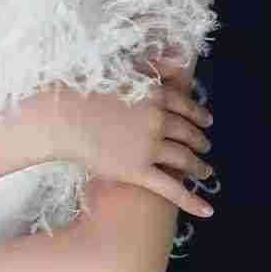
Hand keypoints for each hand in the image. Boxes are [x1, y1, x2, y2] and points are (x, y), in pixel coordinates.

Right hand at [59, 55, 215, 217]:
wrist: (63, 116)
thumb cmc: (84, 89)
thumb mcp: (124, 67)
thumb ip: (155, 65)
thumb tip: (180, 60)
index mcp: (157, 95)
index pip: (186, 107)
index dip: (198, 115)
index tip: (206, 122)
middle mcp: (159, 121)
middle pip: (188, 134)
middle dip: (200, 141)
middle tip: (206, 146)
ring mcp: (150, 148)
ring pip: (184, 159)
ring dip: (198, 166)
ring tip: (205, 171)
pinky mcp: (139, 171)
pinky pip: (171, 189)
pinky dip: (191, 200)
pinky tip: (207, 211)